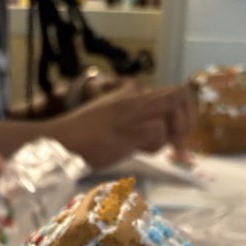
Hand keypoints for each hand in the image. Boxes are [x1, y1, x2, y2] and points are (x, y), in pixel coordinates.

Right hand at [54, 80, 194, 168]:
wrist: (58, 141)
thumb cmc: (80, 138)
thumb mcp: (110, 124)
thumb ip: (131, 124)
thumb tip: (154, 134)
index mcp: (130, 94)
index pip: (170, 93)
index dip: (182, 114)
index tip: (178, 137)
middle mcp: (134, 98)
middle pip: (179, 95)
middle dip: (187, 121)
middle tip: (179, 146)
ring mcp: (131, 112)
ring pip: (172, 110)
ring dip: (172, 135)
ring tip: (158, 151)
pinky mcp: (127, 129)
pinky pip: (158, 132)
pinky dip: (157, 146)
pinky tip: (141, 152)